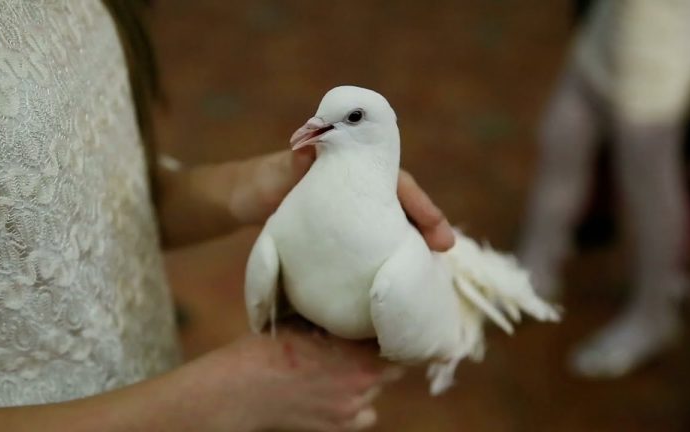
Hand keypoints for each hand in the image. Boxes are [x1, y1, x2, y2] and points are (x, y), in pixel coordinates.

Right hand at [187, 330, 401, 431]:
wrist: (243, 389)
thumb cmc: (269, 349)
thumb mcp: (305, 323)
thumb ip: (334, 323)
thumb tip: (351, 310)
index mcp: (357, 355)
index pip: (394, 343)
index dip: (389, 332)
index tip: (379, 325)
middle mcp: (361, 385)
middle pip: (389, 368)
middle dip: (376, 355)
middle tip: (361, 345)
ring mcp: (350, 409)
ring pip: (376, 392)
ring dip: (368, 380)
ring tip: (346, 369)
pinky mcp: (338, 427)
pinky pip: (365, 415)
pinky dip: (359, 405)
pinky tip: (341, 393)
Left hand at [231, 149, 454, 250]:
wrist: (243, 199)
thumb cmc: (262, 179)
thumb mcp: (277, 171)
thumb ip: (296, 161)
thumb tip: (308, 145)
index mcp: (351, 165)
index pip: (393, 180)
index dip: (416, 201)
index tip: (435, 225)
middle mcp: (358, 185)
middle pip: (400, 201)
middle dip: (425, 222)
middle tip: (446, 247)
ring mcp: (353, 208)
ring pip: (392, 221)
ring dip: (413, 240)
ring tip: (433, 265)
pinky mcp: (344, 229)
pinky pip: (374, 238)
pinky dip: (390, 252)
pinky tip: (401, 273)